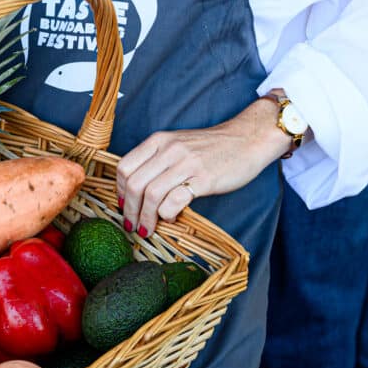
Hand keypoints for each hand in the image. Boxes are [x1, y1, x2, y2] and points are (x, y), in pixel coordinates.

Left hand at [117, 96, 293, 237]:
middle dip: (129, 210)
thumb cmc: (210, 147)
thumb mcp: (176, 144)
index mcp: (158, 141)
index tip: (123, 205)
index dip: (119, 190)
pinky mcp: (204, 179)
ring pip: (151, 194)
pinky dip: (167, 214)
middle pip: (134, 184)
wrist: (248, 138)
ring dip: (145, 217)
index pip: (124, 167)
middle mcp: (169, 150)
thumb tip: (134, 191)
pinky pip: (175, 200)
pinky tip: (169, 220)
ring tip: (146, 229)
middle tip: (131, 225)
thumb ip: (156, 161)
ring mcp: (186, 163)